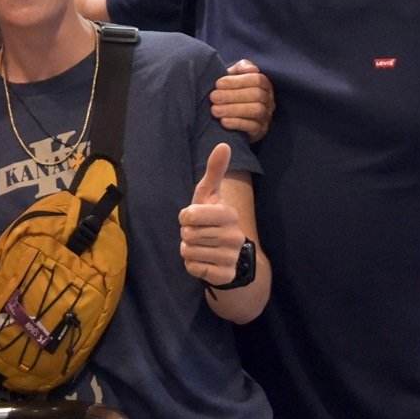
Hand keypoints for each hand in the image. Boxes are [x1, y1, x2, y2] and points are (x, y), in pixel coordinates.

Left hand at [179, 143, 243, 285]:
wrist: (229, 257)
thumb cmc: (212, 221)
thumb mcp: (210, 196)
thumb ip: (215, 171)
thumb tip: (223, 143)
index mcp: (229, 214)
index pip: (189, 214)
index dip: (185, 217)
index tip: (194, 218)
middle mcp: (234, 235)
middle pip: (187, 234)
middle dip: (187, 235)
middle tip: (199, 234)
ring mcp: (231, 256)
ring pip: (189, 252)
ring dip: (189, 250)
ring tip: (202, 247)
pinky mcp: (224, 275)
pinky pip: (194, 269)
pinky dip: (192, 266)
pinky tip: (204, 261)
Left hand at [210, 59, 273, 140]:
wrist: (228, 114)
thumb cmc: (230, 91)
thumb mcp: (234, 76)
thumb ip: (240, 68)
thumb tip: (251, 68)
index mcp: (264, 84)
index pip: (257, 79)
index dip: (237, 81)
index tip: (218, 84)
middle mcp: (269, 99)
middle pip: (256, 95)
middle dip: (232, 95)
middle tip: (213, 97)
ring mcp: (266, 116)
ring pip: (256, 110)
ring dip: (233, 109)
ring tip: (214, 110)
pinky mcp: (260, 131)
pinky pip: (253, 127)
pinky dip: (237, 123)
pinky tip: (223, 121)